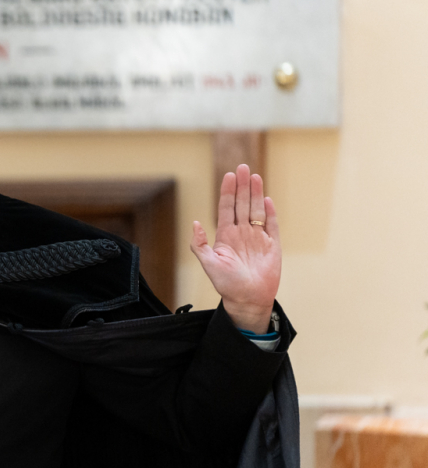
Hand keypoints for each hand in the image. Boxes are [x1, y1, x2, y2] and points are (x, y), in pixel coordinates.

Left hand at [190, 164, 280, 333]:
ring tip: (255, 176)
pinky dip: (270, 212)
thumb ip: (199, 244)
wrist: (248, 300)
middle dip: (243, 186)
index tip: (229, 175)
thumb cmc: (227, 284)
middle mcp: (241, 233)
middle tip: (243, 167)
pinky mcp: (272, 244)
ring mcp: (257, 237)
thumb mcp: (208, 264)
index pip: (226, 208)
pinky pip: (272, 224)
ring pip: (256, 210)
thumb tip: (195, 222)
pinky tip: (267, 199)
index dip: (228, 192)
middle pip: (242, 204)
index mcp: (225, 236)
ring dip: (256, 193)